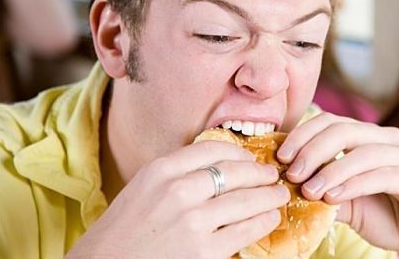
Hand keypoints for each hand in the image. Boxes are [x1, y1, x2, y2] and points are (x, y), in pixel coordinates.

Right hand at [66, 140, 289, 257]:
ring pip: (246, 201)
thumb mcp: (141, 190)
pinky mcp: (205, 252)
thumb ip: (176, 176)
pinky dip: (263, 222)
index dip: (240, 153)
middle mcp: (178, 190)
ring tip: (279, 196)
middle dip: (260, 174)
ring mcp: (193, 222)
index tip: (250, 159)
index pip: (213, 149)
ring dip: (269, 197)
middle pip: (236, 172)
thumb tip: (219, 169)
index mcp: (160, 170)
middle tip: (273, 176)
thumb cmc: (119, 235)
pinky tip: (270, 218)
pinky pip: (245, 231)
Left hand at [277, 113, 398, 258]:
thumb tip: (283, 181)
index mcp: (370, 136)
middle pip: (343, 130)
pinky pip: (381, 175)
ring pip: (361, 152)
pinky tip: (333, 198)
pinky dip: (353, 184)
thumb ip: (321, 187)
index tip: (280, 157)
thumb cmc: (386, 217)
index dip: (303, 135)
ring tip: (308, 190)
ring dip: (330, 171)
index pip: (330, 121)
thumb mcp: (344, 201)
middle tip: (291, 173)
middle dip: (312, 150)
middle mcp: (390, 138)